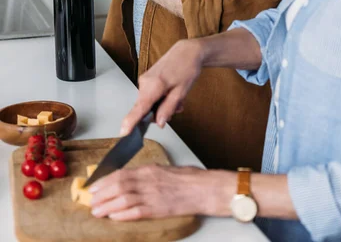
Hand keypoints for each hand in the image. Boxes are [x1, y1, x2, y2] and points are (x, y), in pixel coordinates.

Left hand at [90, 165, 234, 220]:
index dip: (104, 180)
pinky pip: (136, 211)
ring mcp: (152, 194)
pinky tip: (113, 217)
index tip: (93, 187)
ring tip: (97, 211)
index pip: (121, 173)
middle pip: (119, 185)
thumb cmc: (185, 179)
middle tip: (91, 201)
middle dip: (102, 194)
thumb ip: (145, 175)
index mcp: (149, 170)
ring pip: (124, 198)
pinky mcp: (158, 208)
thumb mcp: (162, 170)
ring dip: (107, 205)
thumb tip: (127, 181)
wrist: (202, 188)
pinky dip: (122, 214)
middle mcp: (148, 180)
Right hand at [120, 39, 204, 134]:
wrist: (188, 51)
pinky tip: (171, 92)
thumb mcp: (181, 92)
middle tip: (177, 106)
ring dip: (163, 104)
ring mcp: (144, 80)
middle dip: (160, 112)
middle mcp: (145, 83)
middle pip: (146, 109)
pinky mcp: (147, 79)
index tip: (123, 132)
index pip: (140, 108)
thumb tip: (158, 123)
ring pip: (150, 103)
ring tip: (177, 96)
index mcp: (153, 86)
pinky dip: (161, 97)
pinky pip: (151, 95)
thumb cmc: (187, 68)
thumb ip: (168, 108)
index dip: (131, 122)